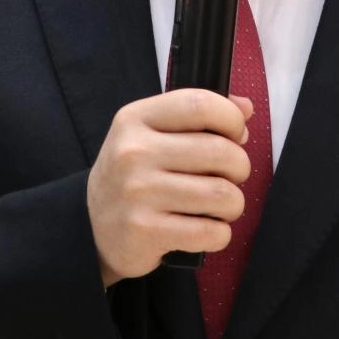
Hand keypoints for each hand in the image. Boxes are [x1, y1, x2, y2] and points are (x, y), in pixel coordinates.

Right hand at [87, 90, 253, 287]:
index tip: (234, 135)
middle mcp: (133, 152)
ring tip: (220, 205)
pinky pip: (211, 232)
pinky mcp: (145, 231)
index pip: (200, 105)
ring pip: (222, 194)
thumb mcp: (152, 133)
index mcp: (136, 119)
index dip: (231, 119)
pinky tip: (206, 229)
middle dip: (239, 167)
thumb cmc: (135, 175)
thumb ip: (198, 115)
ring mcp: (138, 193)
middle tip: (229, 177)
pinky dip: (220, 233)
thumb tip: (245, 107)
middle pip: (220, 152)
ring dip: (233, 204)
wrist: (93, 227)